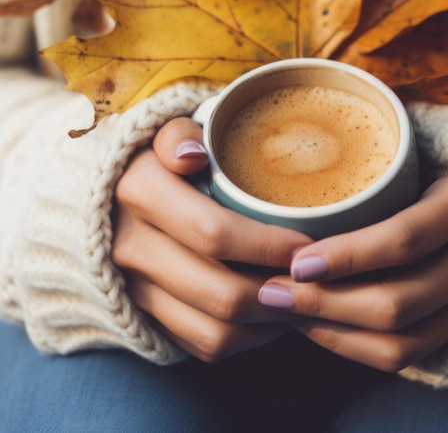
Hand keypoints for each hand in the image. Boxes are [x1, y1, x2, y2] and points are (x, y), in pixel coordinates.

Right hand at [112, 117, 312, 361]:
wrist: (103, 198)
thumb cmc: (156, 160)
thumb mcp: (164, 133)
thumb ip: (178, 135)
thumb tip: (193, 156)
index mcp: (141, 193)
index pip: (214, 233)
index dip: (268, 245)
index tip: (308, 242)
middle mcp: (132, 247)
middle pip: (221, 292)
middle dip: (280, 291)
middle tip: (314, 278)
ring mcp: (134, 288)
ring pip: (214, 330)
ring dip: (267, 322)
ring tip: (300, 298)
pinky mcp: (143, 314)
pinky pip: (200, 345)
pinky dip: (245, 339)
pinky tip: (271, 315)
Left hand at [257, 174, 447, 371]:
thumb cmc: (447, 175)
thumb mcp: (425, 157)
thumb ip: (378, 166)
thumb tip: (299, 172)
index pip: (401, 240)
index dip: (345, 256)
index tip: (295, 261)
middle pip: (395, 302)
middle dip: (323, 303)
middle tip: (271, 292)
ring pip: (399, 340)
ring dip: (332, 331)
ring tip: (286, 311)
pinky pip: (409, 356)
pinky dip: (356, 347)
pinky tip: (319, 327)